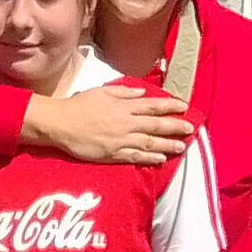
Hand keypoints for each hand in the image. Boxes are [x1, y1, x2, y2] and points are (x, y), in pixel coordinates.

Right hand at [28, 89, 195, 169]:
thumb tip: (142, 92)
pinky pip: (135, 157)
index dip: (170, 106)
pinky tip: (160, 160)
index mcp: (124, 106)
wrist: (60, 123)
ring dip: (167, 145)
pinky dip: (149, 158)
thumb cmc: (78, 105)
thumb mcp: (102, 91)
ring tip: (182, 147)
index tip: (184, 107)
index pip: (153, 105)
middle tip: (190, 129)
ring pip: (149, 143)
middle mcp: (126, 123)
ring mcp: (120, 140)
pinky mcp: (113, 154)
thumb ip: (124, 92)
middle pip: (156, 125)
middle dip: (175, 126)